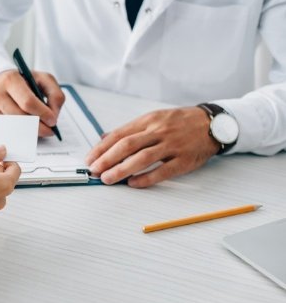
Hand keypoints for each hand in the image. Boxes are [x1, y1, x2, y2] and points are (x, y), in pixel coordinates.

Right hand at [0, 69, 64, 136]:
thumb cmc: (22, 81)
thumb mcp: (42, 79)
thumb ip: (54, 94)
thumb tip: (54, 116)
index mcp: (10, 80)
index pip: (28, 102)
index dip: (42, 114)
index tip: (53, 121)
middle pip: (21, 118)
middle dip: (39, 127)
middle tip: (49, 130)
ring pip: (14, 128)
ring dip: (29, 131)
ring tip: (38, 127)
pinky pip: (6, 132)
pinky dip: (17, 132)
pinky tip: (22, 125)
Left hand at [85, 107, 218, 187]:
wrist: (213, 123)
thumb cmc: (180, 122)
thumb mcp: (153, 118)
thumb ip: (129, 130)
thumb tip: (104, 138)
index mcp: (148, 120)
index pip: (119, 134)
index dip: (101, 148)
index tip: (90, 159)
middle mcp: (158, 131)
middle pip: (127, 145)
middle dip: (107, 159)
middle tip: (94, 170)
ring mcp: (172, 145)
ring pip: (143, 157)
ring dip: (122, 169)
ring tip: (108, 178)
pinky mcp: (184, 160)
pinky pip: (163, 170)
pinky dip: (146, 178)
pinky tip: (133, 183)